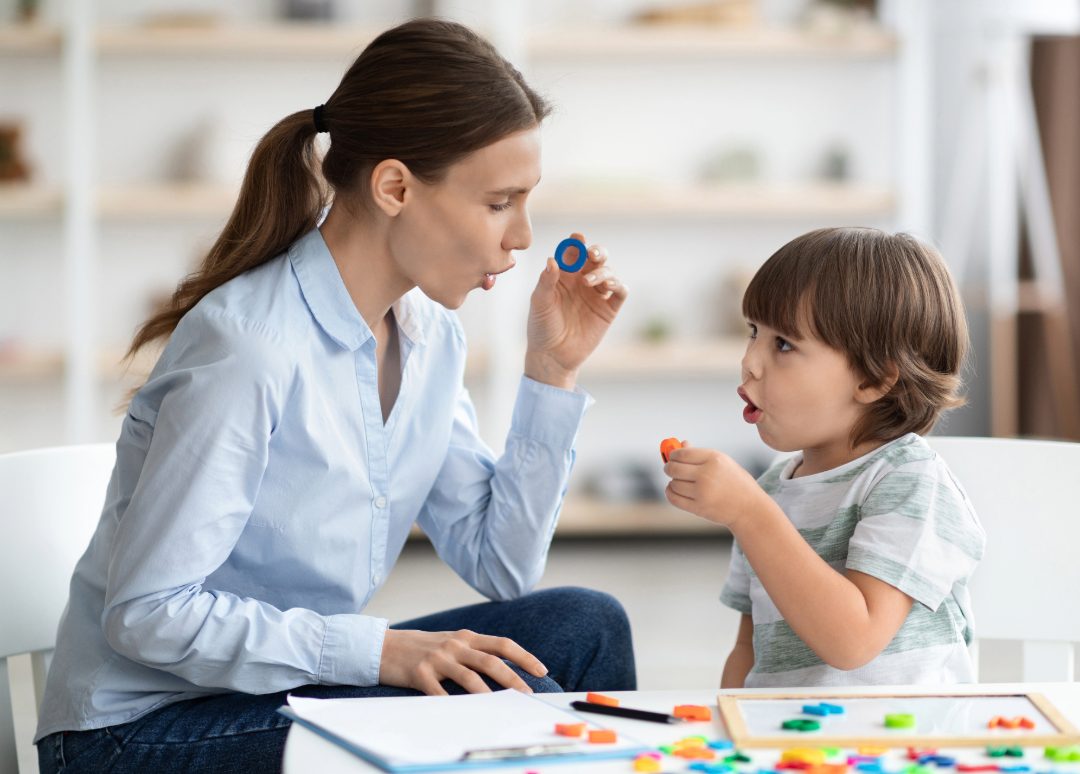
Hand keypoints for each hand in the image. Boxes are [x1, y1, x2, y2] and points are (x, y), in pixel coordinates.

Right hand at [379, 628, 547, 694]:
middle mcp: (454, 645)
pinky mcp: (420, 673)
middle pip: (491, 661)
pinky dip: (453, 705)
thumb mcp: (451, 642)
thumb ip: (474, 652)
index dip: (523, 657)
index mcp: (466, 637)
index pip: (502, 645)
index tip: (541, 670)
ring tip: (501, 708)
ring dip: (488, 694)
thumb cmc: (422, 648)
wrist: (384, 646)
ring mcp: (437, 658)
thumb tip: (504, 669)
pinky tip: (463, 717)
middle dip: (513, 679)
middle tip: (528, 695)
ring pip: (470, 677)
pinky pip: (440, 693)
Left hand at [525, 232, 627, 388]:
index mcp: (564, 276)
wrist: (553, 356)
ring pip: (608, 272)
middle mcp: (582, 282)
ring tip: (590, 281)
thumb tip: (553, 259)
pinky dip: (618, 284)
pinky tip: (608, 285)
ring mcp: (596, 295)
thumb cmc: (541, 328)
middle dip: (597, 251)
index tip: (578, 238)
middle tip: (592, 254)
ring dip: (603, 271)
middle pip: (596, 258)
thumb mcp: (539, 303)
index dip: (576, 243)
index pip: (573, 253)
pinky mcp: (608, 310)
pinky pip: (620, 292)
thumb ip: (546, 281)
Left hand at [662, 443, 768, 527]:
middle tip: (670, 469)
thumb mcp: (722, 462)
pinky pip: (674, 498)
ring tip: (681, 482)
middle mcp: (707, 474)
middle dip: (669, 467)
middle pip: (674, 468)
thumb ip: (700, 454)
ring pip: (673, 484)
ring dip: (673, 482)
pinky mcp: (699, 508)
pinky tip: (675, 490)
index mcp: (714, 459)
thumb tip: (680, 444)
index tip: (673, 457)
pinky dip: (670, 493)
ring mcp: (702, 492)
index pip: (682, 454)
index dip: (673, 455)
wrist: (749, 508)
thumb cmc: (735, 482)